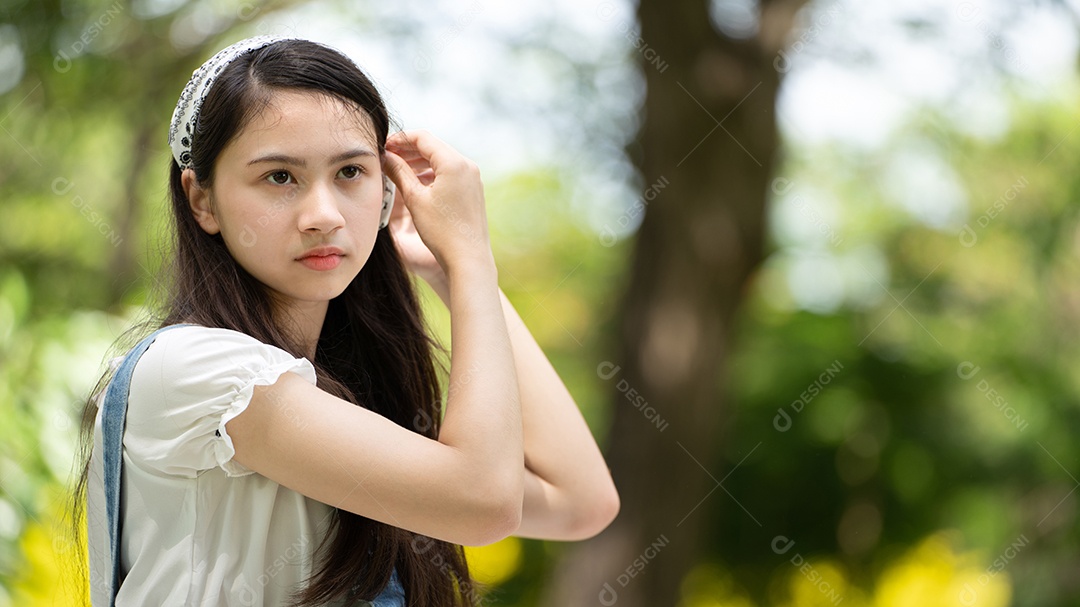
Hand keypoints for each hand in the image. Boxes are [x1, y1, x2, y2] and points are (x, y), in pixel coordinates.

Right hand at [383, 130, 492, 276]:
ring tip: (398, 169)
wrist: (468, 259)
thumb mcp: (415, 199)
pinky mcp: (473, 190)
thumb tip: (386, 156)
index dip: (400, 139)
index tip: (384, 146)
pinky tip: (417, 183)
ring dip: (419, 162)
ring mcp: (473, 178)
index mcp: (454, 163)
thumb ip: (399, 172)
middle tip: (387, 157)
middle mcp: (467, 166)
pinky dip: (432, 173)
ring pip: (441, 160)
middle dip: (409, 150)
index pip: (423, 138)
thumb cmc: (442, 231)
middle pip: (433, 147)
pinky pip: (450, 173)